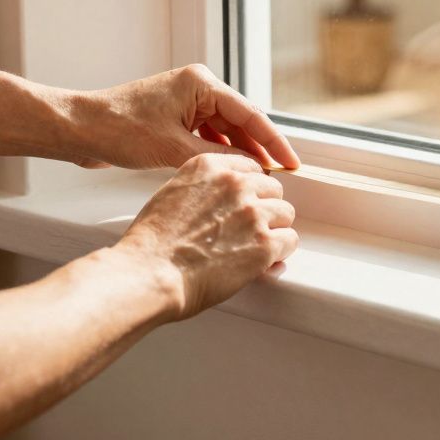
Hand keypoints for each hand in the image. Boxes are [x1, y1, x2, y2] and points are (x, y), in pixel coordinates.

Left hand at [65, 64, 299, 170]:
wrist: (80, 129)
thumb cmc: (119, 130)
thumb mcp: (173, 149)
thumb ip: (215, 158)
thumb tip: (249, 170)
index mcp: (201, 84)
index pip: (249, 114)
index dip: (274, 141)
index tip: (292, 162)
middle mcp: (197, 88)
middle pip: (240, 120)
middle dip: (260, 148)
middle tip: (282, 175)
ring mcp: (185, 102)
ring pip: (225, 130)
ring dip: (240, 153)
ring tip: (259, 178)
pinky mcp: (174, 117)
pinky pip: (207, 135)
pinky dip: (220, 153)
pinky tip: (230, 172)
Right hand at [117, 154, 298, 320]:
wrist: (149, 273)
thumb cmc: (153, 243)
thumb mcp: (173, 194)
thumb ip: (205, 189)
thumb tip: (225, 203)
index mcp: (210, 166)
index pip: (250, 167)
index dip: (251, 190)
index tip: (248, 203)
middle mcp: (235, 183)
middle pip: (272, 188)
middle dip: (264, 208)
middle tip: (249, 229)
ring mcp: (252, 212)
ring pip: (285, 213)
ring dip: (274, 230)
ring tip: (255, 246)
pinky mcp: (264, 243)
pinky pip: (290, 241)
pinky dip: (280, 253)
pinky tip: (264, 261)